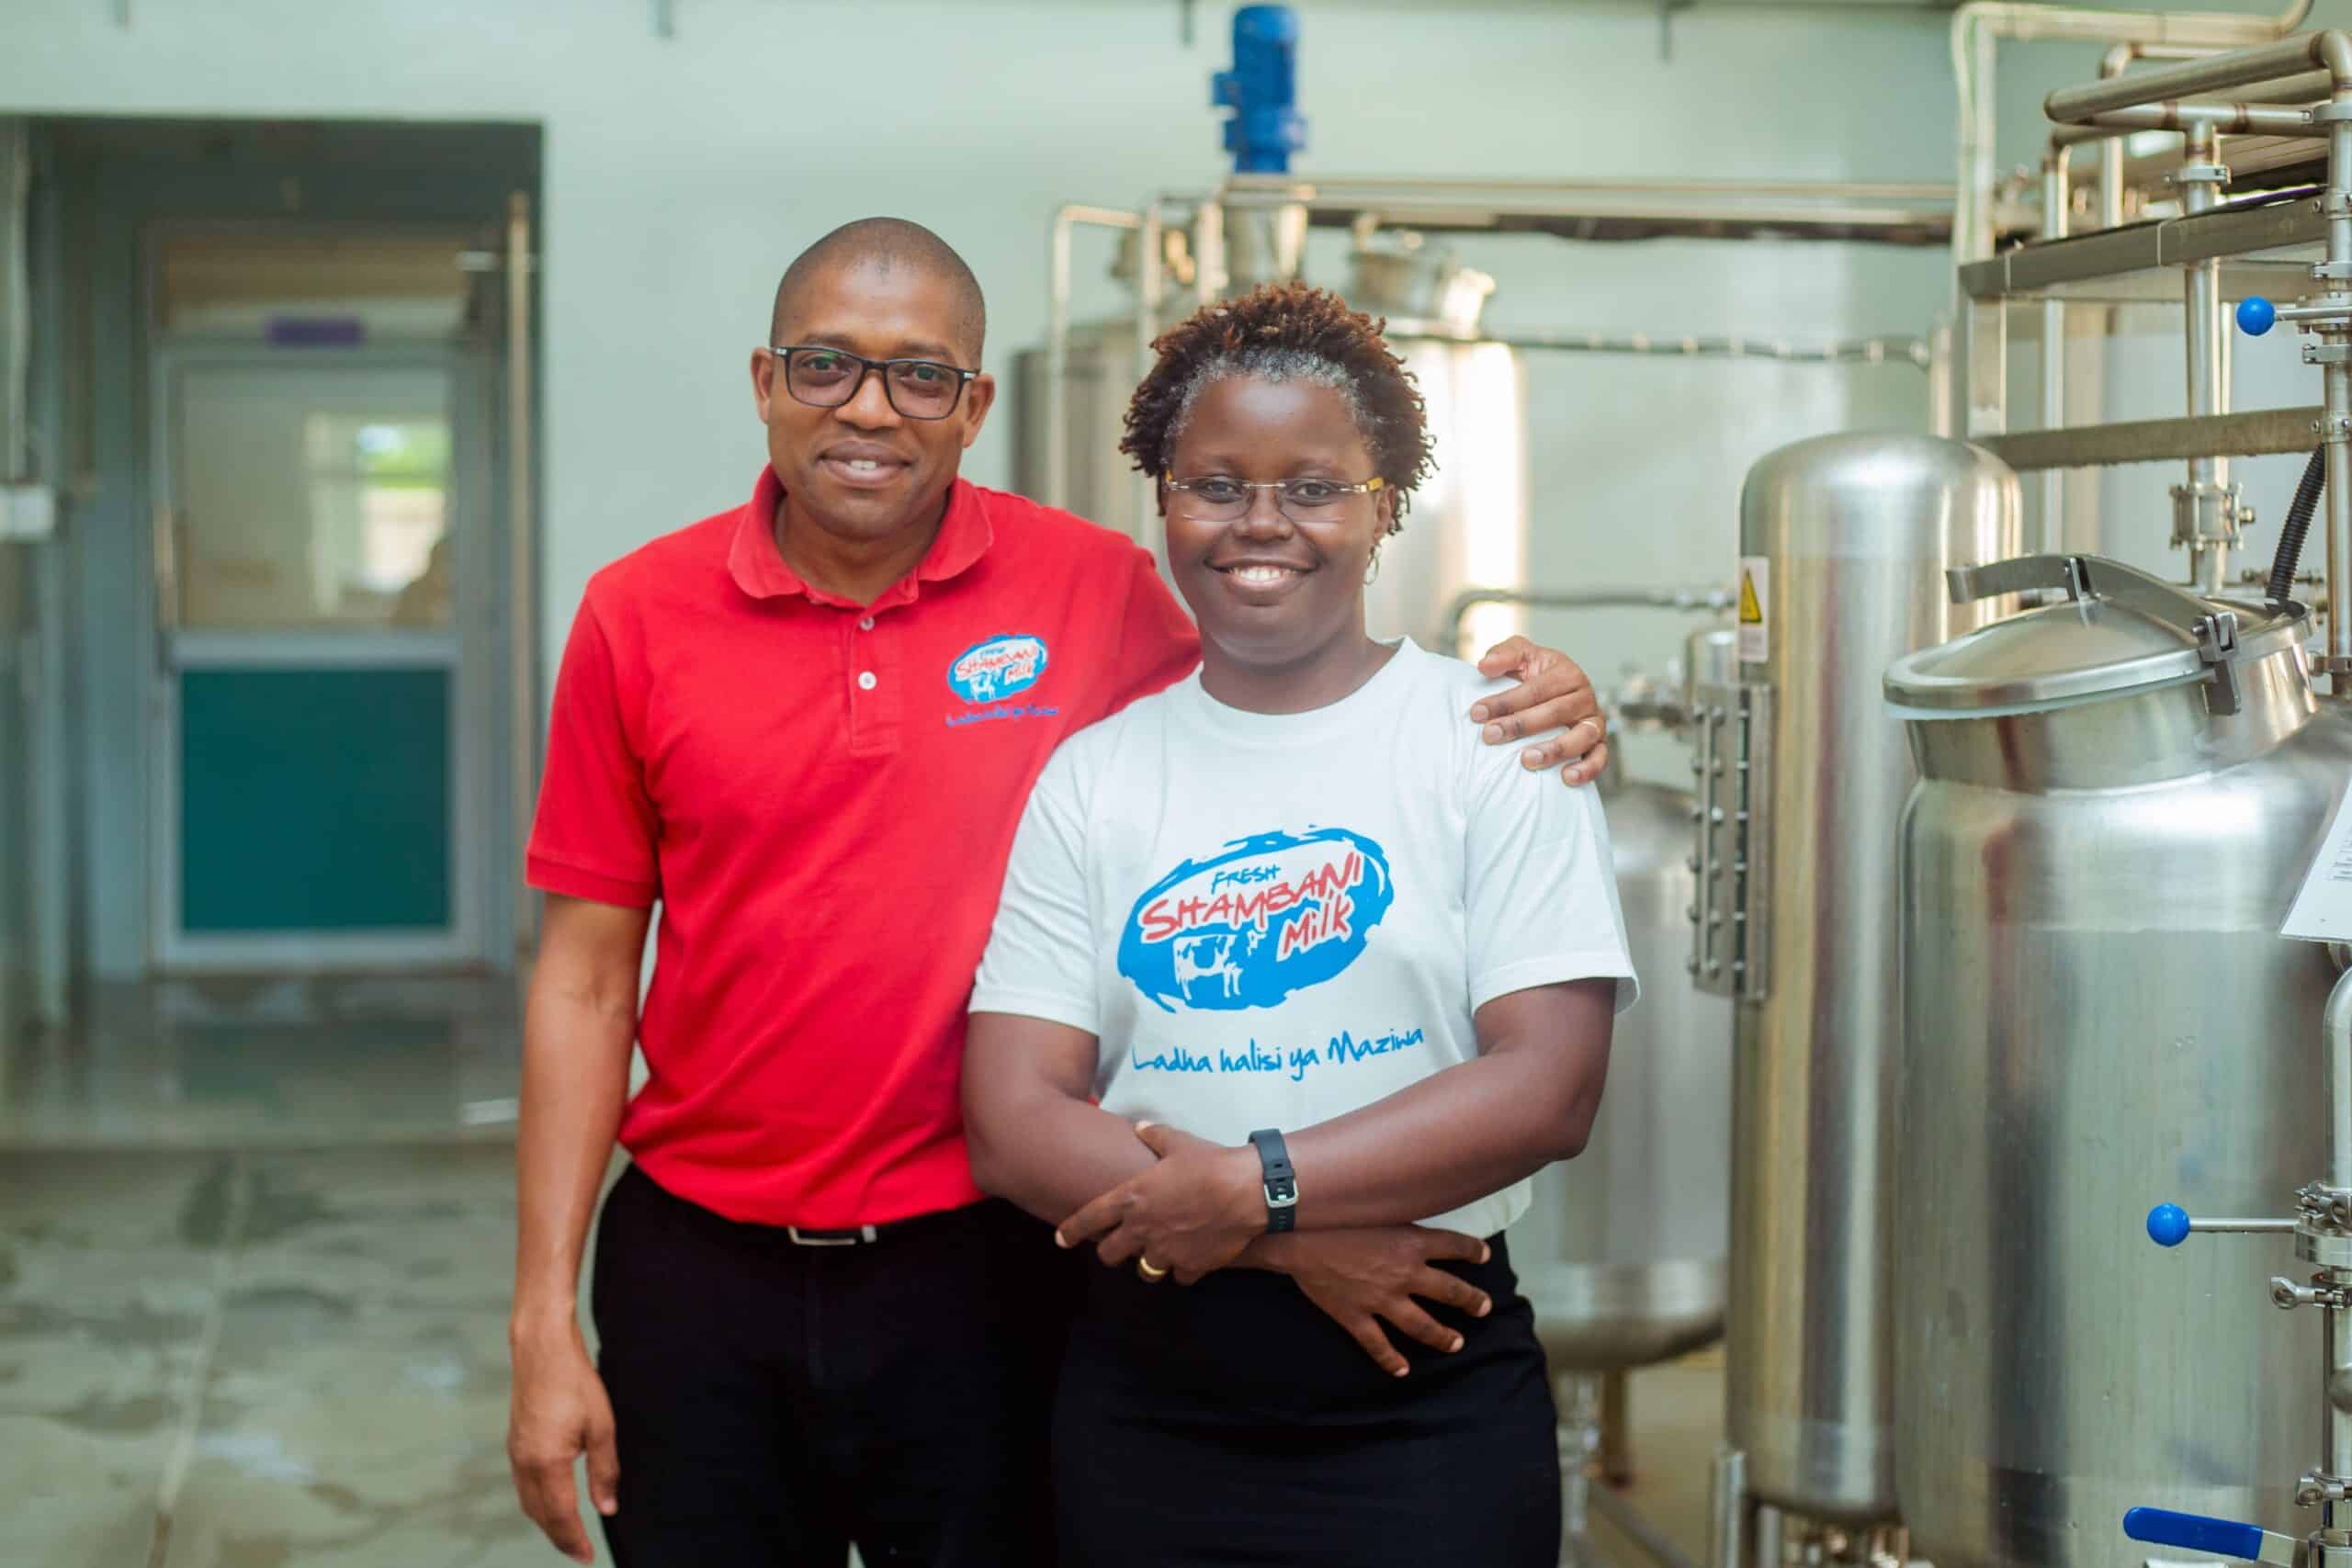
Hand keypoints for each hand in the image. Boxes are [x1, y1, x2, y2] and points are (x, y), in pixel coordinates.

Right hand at [507, 1318, 618, 1564]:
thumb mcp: (602, 1427)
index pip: (561, 1515)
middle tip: (580, 1553)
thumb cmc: (575, 1382)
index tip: (588, 1558)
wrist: (542, 1348)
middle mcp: (524, 1463)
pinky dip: (537, 1503)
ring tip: (568, 1535)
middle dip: (560, 1538)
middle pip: (540, 1515)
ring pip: (528, 1503)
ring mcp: (515, 1453)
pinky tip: (550, 1503)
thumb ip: (604, 1471)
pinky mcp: (514, 1443)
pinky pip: (523, 1486)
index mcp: (547, 1462)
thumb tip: (607, 1508)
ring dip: (547, 1523)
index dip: (575, 1540)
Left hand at [1055, 1121, 1263, 1283]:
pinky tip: (1190, 1257)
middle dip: (1112, 1251)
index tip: (1061, 1240)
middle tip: (1122, 1245)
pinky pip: (1178, 1277)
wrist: (1245, 1191)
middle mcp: (1141, 1228)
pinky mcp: (1190, 1265)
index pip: (1089, 1219)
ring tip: (1157, 1253)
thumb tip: (1142, 1127)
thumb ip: (1154, 1135)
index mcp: (1131, 1198)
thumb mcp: (1178, 1141)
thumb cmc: (1209, 1162)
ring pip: (1143, 1271)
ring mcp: (1165, 1251)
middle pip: (1109, 1254)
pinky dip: (1181, 1270)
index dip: (1071, 1231)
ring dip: (1148, 1263)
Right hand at [1248, 1226, 1494, 1377]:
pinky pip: (1378, 1344)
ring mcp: (1381, 1299)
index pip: (1453, 1246)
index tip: (1484, 1256)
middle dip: (1470, 1301)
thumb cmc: (1334, 1214)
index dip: (1472, 1251)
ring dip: (1442, 1336)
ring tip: (1456, 1343)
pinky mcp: (1356, 1316)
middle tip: (1484, 1308)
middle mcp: (1404, 1273)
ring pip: (1421, 1325)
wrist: (1297, 1237)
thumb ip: (1397, 1214)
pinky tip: (1402, 1370)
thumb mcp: (1375, 1205)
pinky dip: (1390, 1359)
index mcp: (1410, 1243)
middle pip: (1449, 1291)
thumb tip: (1410, 1206)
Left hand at [1473, 635, 1608, 785]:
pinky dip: (1587, 769)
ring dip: (1554, 750)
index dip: (1505, 701)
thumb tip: (1485, 666)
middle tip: (1490, 735)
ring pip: (1581, 736)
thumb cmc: (1536, 675)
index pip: (1536, 689)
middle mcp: (1585, 696)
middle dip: (1520, 725)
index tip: (1477, 713)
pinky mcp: (1599, 744)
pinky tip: (1566, 777)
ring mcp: (1594, 721)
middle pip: (1555, 712)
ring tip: (1526, 760)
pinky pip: (1600, 758)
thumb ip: (1504, 655)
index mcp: (1566, 673)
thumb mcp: (1521, 656)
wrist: (1558, 693)